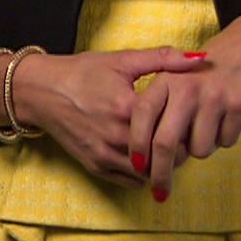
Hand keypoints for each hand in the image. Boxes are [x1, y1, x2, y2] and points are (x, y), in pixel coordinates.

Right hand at [13, 47, 209, 190]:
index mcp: (127, 107)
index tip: (191, 120)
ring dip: (160, 164)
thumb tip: (199, 59)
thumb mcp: (122, 60)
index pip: (173, 130)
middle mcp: (116, 136)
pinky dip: (142, 173)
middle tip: (182, 136)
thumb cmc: (82, 72)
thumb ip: (163, 58)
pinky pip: (130, 182)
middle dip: (178, 149)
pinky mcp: (94, 166)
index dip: (187, 127)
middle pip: (164, 156)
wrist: (41, 90)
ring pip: (148, 173)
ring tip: (164, 147)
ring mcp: (104, 154)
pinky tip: (145, 156)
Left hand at [128, 13, 240, 199]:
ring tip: (207, 126)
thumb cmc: (206, 70)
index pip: (142, 117)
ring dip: (201, 149)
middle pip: (166, 143)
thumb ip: (161, 107)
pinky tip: (226, 118)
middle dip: (161, 173)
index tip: (138, 167)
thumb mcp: (176, 76)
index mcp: (166, 80)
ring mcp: (214, 97)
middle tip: (160, 191)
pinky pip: (225, 142)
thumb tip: (148, 153)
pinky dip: (224, 138)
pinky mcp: (239, 106)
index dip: (137, 146)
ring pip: (199, 149)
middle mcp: (187, 88)